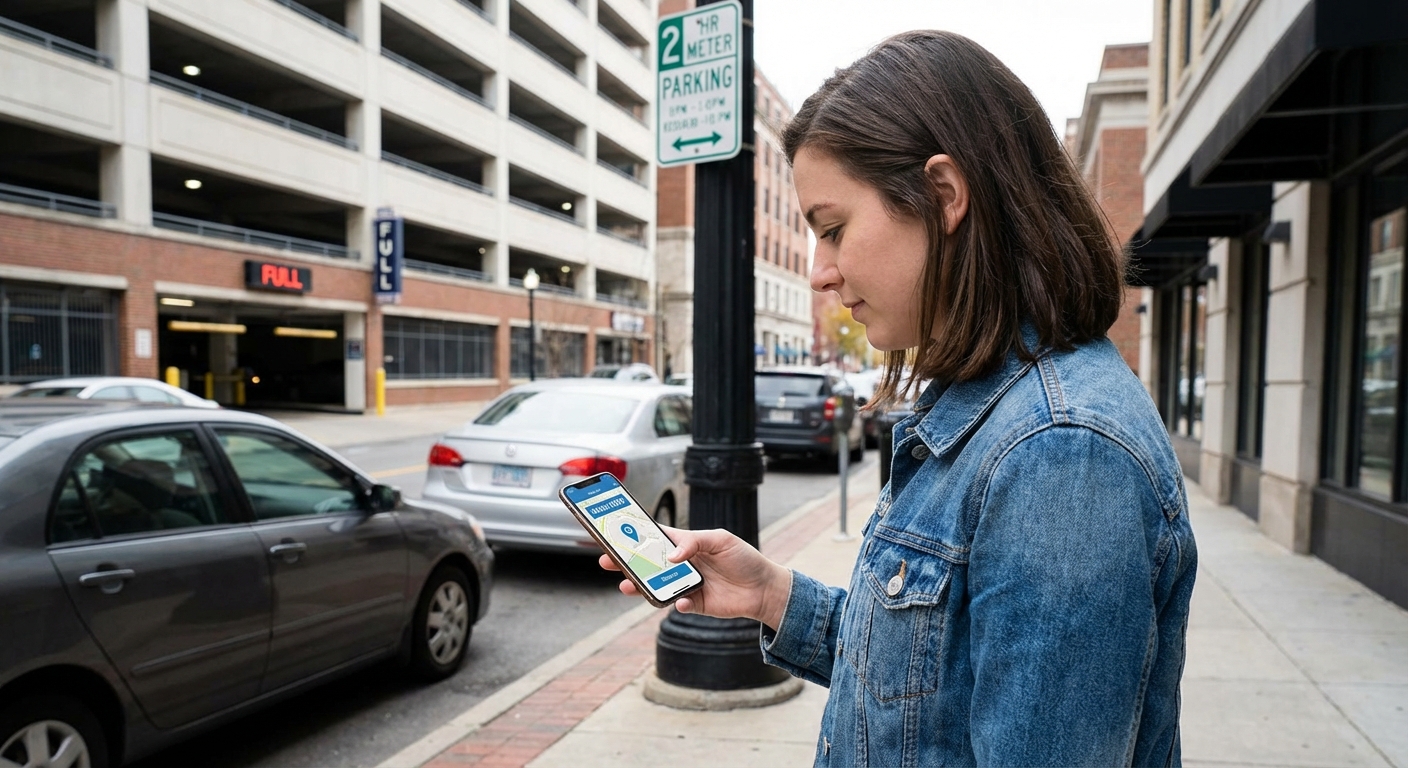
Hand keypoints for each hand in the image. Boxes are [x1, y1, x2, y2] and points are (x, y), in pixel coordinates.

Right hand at [599, 527, 792, 627]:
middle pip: (647, 563)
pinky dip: (674, 603)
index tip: (613, 533)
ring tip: (627, 586)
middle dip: (625, 563)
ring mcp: (686, 585)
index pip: (654, 537)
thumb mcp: (721, 539)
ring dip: (640, 586)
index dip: (634, 535)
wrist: (765, 589)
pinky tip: (678, 600)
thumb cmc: (744, 559)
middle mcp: (682, 564)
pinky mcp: (694, 604)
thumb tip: (672, 555)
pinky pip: (677, 604)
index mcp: (685, 544)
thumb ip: (694, 542)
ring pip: (655, 586)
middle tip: (605, 561)